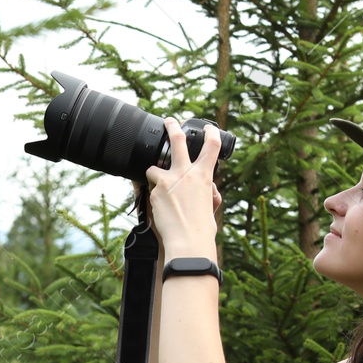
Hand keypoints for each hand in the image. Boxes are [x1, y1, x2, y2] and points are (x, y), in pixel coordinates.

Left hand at [143, 117, 221, 258]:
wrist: (188, 241)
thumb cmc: (202, 229)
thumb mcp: (210, 206)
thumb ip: (208, 193)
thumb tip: (207, 189)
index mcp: (204, 176)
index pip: (212, 146)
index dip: (211, 133)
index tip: (208, 129)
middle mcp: (186, 173)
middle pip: (177, 140)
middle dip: (173, 126)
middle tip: (170, 121)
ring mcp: (168, 180)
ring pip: (154, 167)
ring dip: (154, 172)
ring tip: (156, 182)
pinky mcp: (155, 191)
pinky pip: (150, 188)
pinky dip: (153, 195)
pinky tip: (158, 207)